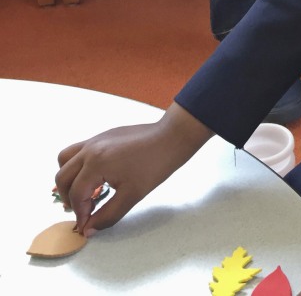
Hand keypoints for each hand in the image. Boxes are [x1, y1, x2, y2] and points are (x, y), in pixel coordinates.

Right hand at [55, 103, 213, 234]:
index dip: (80, 214)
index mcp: (96, 163)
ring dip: (68, 178)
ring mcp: (95, 139)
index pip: (76, 194)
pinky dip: (77, 166)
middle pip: (62, 176)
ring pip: (65, 159)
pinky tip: (95, 177)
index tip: (86, 225)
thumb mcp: (132, 196)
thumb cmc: (154, 166)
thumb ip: (107, 215)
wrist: (171, 137)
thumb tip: (88, 229)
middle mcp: (90, 149)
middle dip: (68, 197)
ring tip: (83, 192)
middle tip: (83, 210)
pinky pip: (78, 150)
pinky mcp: (102, 135)